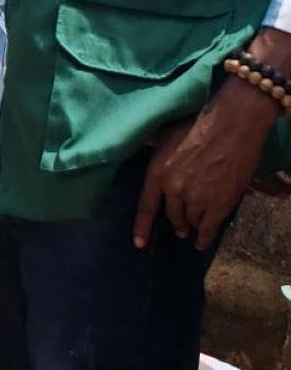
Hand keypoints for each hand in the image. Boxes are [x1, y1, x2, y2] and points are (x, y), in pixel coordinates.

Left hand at [133, 28, 290, 249]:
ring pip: (191, 221)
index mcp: (157, 172)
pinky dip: (206, 237)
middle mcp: (174, 189)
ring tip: (193, 227)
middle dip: (175, 222)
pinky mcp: (220, 204)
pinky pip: (209, 228)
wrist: (230, 126)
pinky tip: (203, 242)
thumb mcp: (164, 137)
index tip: (139, 244)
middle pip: (171, 215)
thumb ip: (154, 153)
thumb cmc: (196, 126)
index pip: (146, 206)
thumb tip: (142, 150)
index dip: (142, 227)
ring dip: (192, 225)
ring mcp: (198, 198)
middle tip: (178, 227)